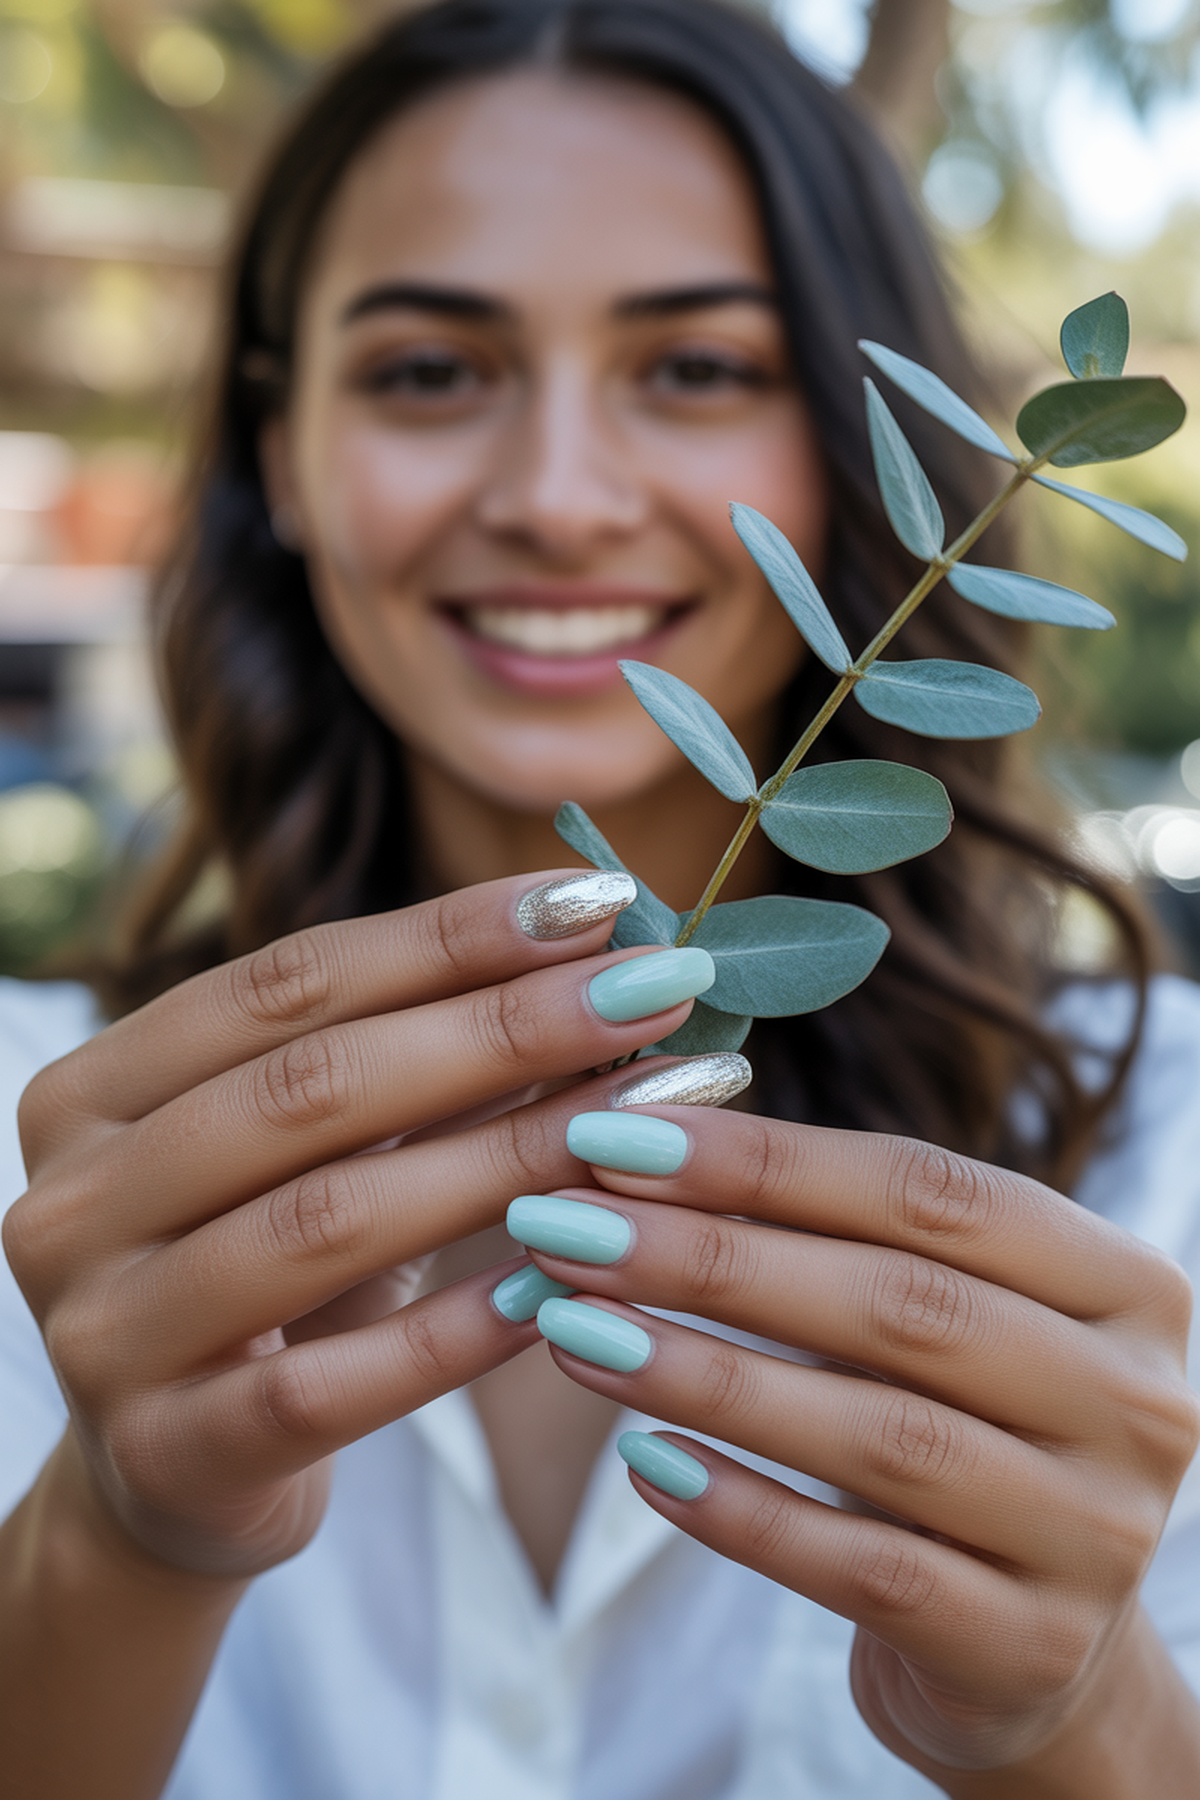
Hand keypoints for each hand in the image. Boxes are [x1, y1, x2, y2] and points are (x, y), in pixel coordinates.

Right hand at [2, 875, 704, 1582]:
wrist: (172, 1479)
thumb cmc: (268, 1278)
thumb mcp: (320, 1155)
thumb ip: (422, 1061)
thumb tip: (593, 956)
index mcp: (95, 1091)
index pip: (288, 980)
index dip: (449, 935)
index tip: (596, 900)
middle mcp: (72, 1199)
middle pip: (313, 1087)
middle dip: (502, 1028)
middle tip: (651, 992)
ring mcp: (104, 1332)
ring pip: (326, 1220)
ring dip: (506, 1159)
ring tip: (646, 1120)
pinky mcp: (168, 1452)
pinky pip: (335, 1382)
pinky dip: (459, 1330)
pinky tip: (566, 1283)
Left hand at [522, 1105, 1199, 1783]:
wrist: (1032, 1648)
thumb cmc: (955, 1428)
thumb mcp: (935, 1317)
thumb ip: (829, 1232)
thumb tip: (634, 1140)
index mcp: (1124, 1283)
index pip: (933, 1191)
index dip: (765, 1159)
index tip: (614, 1136)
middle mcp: (1136, 1401)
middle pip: (903, 1303)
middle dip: (715, 1257)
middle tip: (567, 1227)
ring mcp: (1098, 1533)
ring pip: (879, 1435)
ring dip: (706, 1375)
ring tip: (576, 1331)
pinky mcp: (1030, 1647)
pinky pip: (864, 1569)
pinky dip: (744, 1510)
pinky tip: (643, 1462)